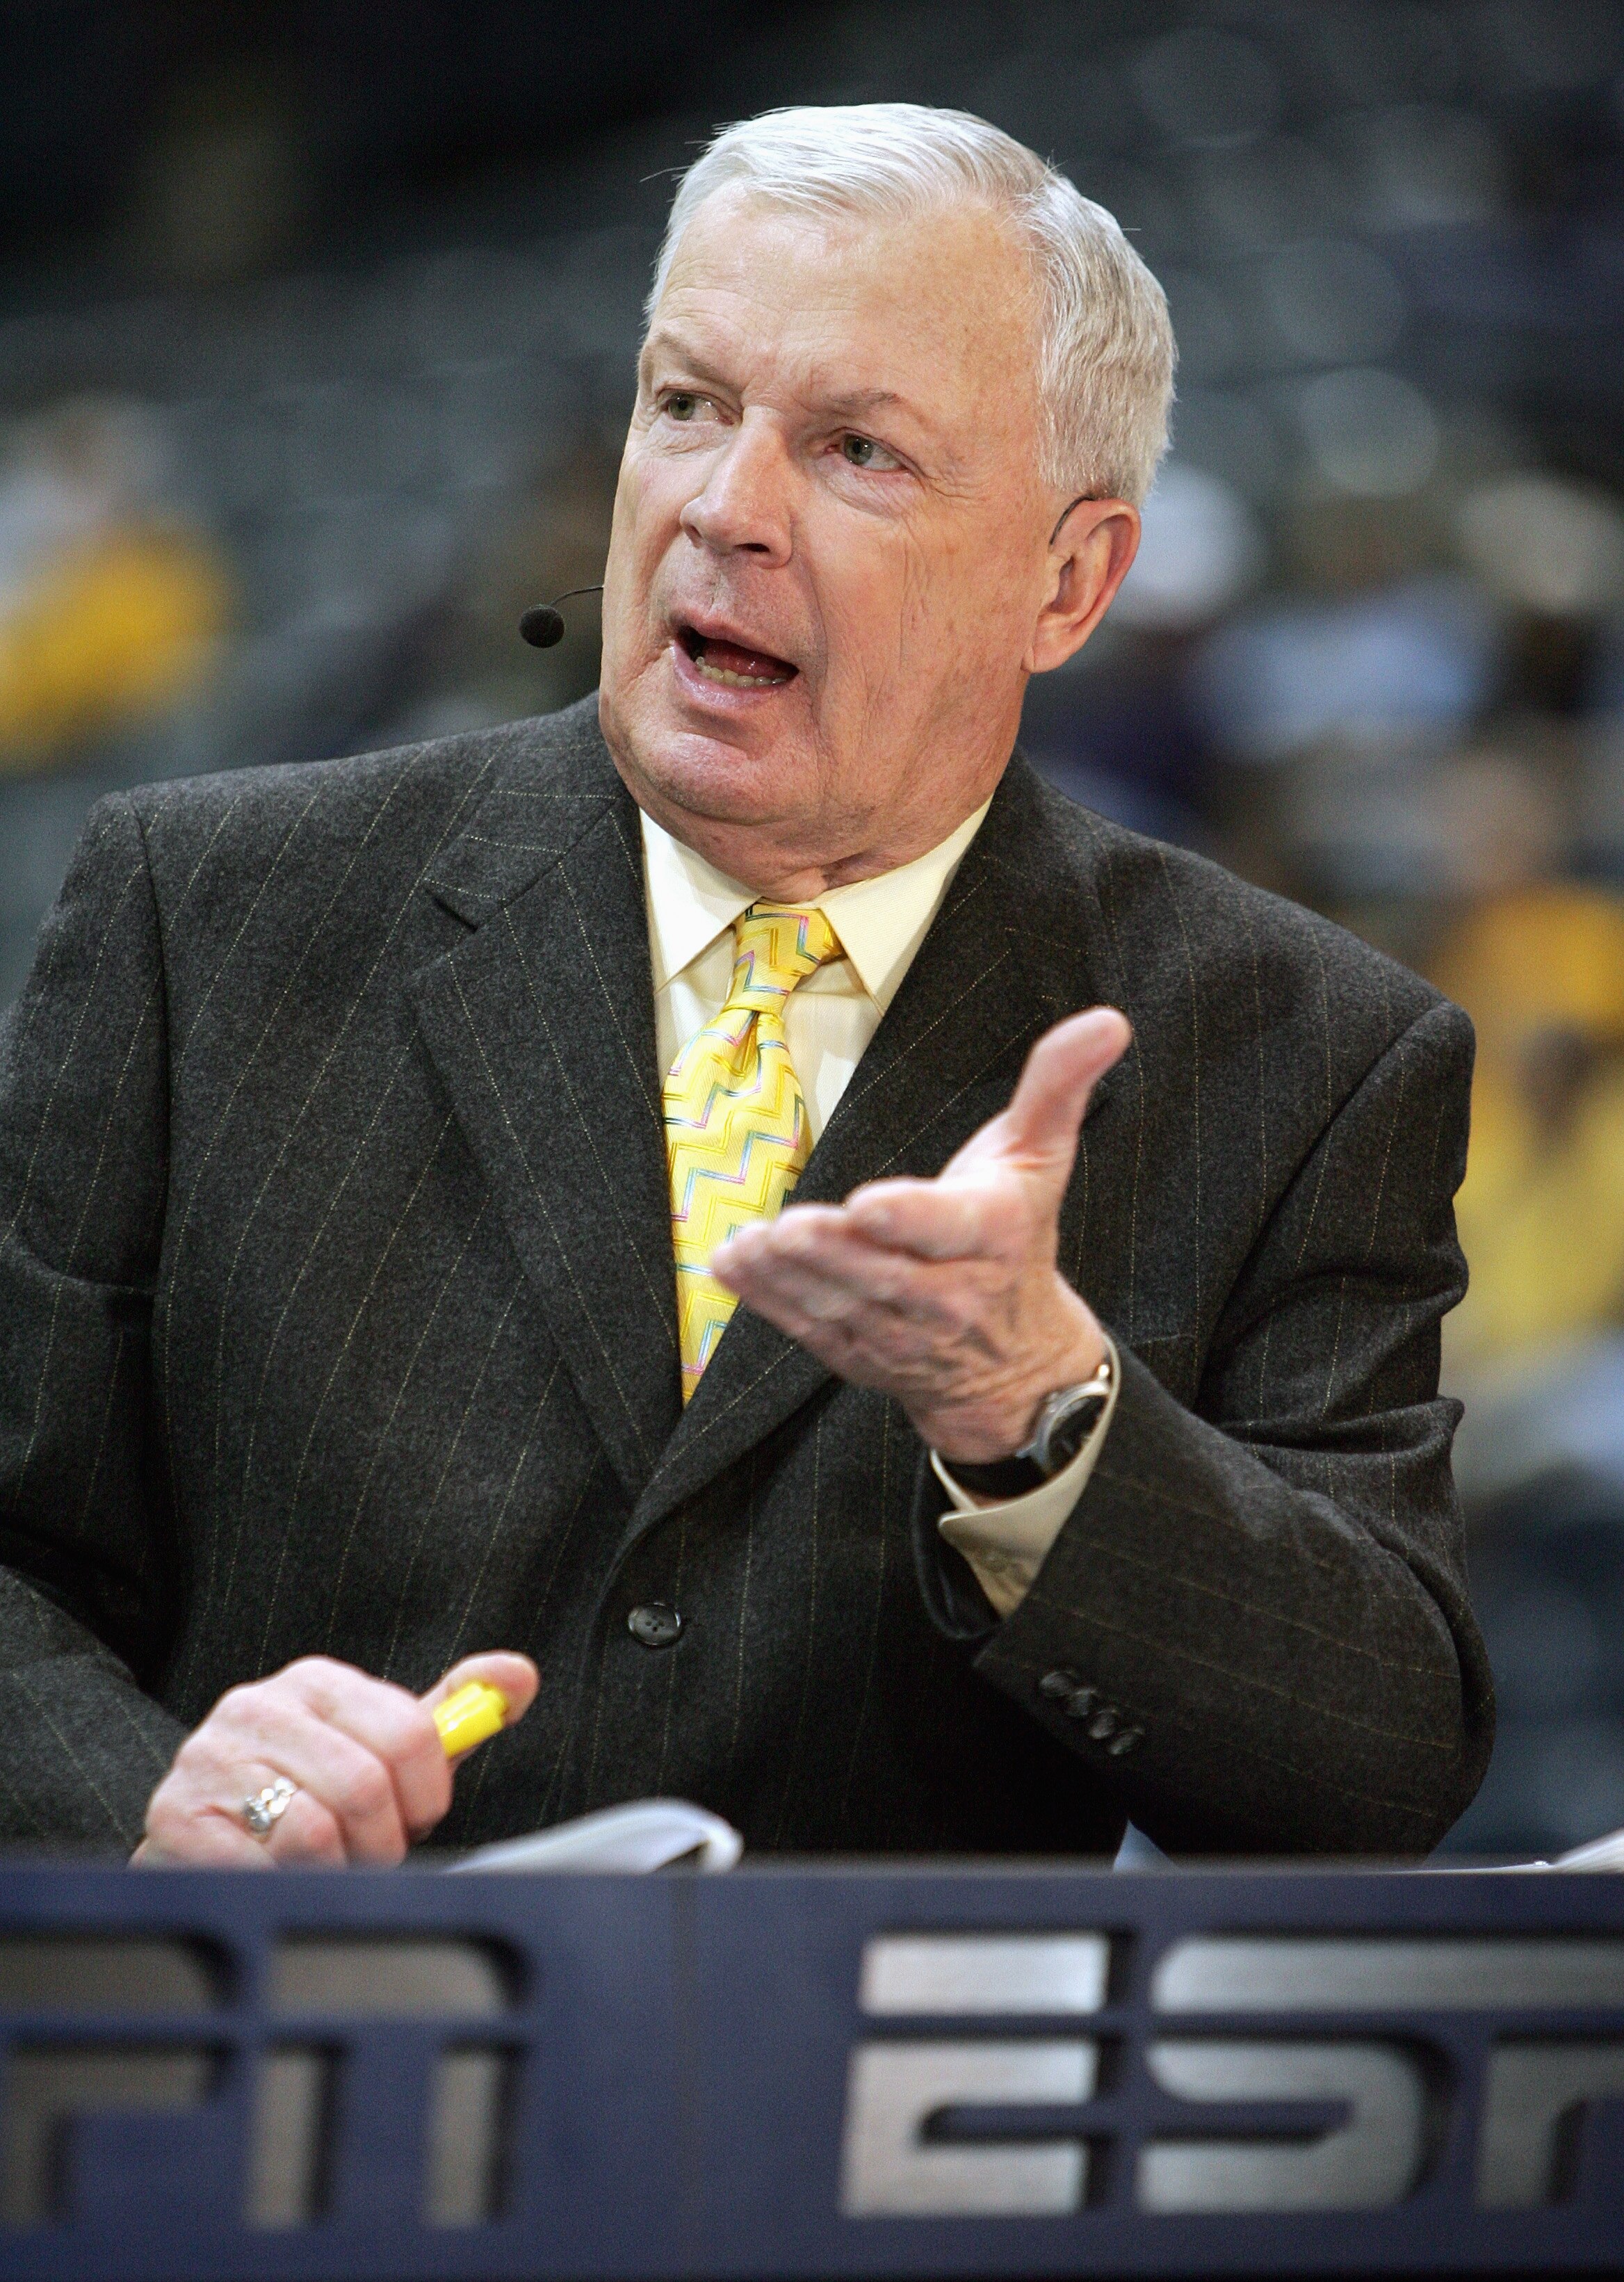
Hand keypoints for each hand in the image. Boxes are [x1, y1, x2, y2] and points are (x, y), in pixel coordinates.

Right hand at [133, 1651, 538, 1866]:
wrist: (201, 1834)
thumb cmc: (305, 1794)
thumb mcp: (378, 1748)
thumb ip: (450, 1715)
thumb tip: (519, 1675)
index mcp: (316, 1682)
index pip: (408, 1733)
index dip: (427, 1793)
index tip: (416, 1814)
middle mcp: (259, 1707)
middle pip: (364, 1787)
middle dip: (381, 1841)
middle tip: (366, 1851)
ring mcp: (210, 1759)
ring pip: (313, 1832)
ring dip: (333, 1869)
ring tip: (322, 1863)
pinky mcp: (176, 1817)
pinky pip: (259, 1867)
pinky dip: (284, 1886)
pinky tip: (275, 1874)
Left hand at [713, 1006, 1129, 1461]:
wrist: (1014, 1363)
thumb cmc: (1018, 1239)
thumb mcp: (1041, 1158)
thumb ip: (1059, 1085)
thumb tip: (1108, 1019)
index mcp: (989, 1235)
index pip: (946, 1227)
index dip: (908, 1218)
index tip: (868, 1206)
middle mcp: (947, 1293)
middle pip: (882, 1271)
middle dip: (835, 1251)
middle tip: (790, 1226)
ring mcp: (899, 1331)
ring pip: (839, 1302)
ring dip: (791, 1276)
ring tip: (751, 1245)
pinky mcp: (858, 1352)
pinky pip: (809, 1326)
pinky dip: (768, 1301)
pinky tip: (733, 1266)